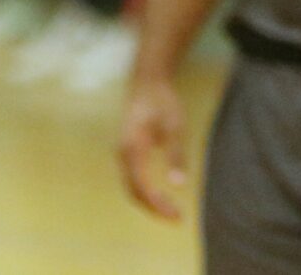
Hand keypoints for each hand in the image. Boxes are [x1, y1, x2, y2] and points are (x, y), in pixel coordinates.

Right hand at [119, 75, 186, 220]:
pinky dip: (145, 191)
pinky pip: (132, 178)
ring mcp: (122, 152)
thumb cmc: (162, 103)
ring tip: (171, 210)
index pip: (141, 186)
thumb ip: (175, 156)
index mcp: (132, 148)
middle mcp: (122, 153)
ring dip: (149, 201)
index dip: (157, 205)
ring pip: (130, 185)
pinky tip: (160, 195)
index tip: (177, 215)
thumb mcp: (175, 128)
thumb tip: (178, 184)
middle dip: (153, 208)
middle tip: (177, 217)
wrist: (146, 83)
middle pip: (132, 190)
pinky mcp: (127, 151)